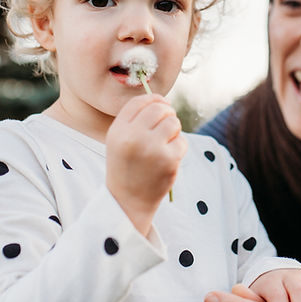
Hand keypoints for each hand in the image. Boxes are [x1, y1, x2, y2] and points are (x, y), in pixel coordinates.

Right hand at [106, 93, 185, 233]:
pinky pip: (182, 140)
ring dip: (174, 129)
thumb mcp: (119, 140)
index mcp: (118, 131)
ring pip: (173, 122)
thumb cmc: (126, 167)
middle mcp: (133, 137)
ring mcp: (152, 148)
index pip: (139, 102)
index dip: (153, 100)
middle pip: (159, 108)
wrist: (128, 201)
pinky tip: (168, 157)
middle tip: (166, 125)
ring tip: (165, 143)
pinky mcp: (169, 159)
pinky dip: (179, 147)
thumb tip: (161, 100)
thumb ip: (135, 119)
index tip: (160, 105)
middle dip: (167, 113)